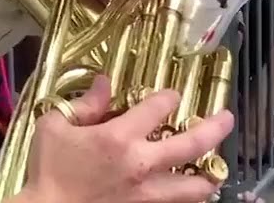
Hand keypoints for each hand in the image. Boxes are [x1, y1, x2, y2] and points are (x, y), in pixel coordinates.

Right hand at [23, 77, 233, 202]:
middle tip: (226, 118)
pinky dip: (187, 198)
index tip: (172, 95)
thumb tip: (104, 83)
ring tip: (215, 168)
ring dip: (209, 175)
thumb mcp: (55, 125)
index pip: (158, 108)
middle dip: (215, 127)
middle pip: (193, 144)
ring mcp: (147, 193)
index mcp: (119, 137)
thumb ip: (84, 104)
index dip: (169, 97)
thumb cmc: (48, 168)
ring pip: (196, 187)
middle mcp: (141, 164)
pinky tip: (188, 193)